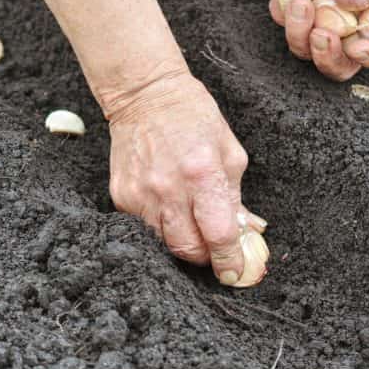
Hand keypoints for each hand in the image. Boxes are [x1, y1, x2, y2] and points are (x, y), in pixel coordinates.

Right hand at [106, 70, 267, 286]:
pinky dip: (160, 226)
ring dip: (182, 241)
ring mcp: (140, 194)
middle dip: (205, 256)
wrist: (144, 96)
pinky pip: (143, 228)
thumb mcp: (229, 152)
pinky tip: (167, 206)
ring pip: (164, 243)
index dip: (229, 260)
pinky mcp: (121, 196)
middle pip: (187, 249)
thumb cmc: (193, 117)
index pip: (219, 234)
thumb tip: (247, 232)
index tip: (235, 272)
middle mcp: (168, 188)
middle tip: (214, 249)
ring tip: (190, 223)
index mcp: (202, 174)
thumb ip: (236, 196)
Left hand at [269, 0, 368, 80]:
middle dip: (326, 57)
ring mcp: (316, 19)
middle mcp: (345, 29)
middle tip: (323, 35)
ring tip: (302, 1)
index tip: (358, 46)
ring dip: (298, 29)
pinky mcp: (290, 3)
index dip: (368, 56)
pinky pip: (278, 13)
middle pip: (333, 64)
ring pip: (300, 45)